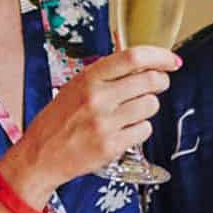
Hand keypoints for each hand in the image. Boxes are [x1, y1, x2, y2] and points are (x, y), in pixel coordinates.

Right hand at [4, 46, 179, 200]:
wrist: (39, 156)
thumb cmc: (59, 120)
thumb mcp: (76, 87)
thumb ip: (107, 75)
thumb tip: (143, 62)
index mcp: (88, 78)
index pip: (133, 57)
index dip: (160, 57)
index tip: (173, 61)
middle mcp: (97, 98)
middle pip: (150, 80)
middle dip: (161, 82)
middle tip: (159, 85)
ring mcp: (105, 123)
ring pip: (151, 106)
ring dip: (149, 108)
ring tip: (132, 112)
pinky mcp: (111, 146)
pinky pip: (144, 130)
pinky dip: (140, 129)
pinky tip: (125, 130)